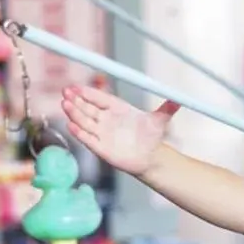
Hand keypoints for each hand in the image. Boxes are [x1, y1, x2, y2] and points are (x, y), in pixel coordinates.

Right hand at [61, 85, 179, 175]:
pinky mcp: (100, 147)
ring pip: (85, 121)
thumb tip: (179, 100)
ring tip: (64, 104)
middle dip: (76, 100)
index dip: (87, 92)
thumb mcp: (160, 121)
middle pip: (88, 108)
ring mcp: (101, 133)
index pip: (99, 98)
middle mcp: (106, 119)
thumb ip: (167, 109)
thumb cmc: (152, 137)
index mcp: (117, 108)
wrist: (150, 157)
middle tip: (65, 92)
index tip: (76, 86)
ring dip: (74, 113)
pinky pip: (87, 138)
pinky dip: (79, 132)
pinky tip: (71, 124)